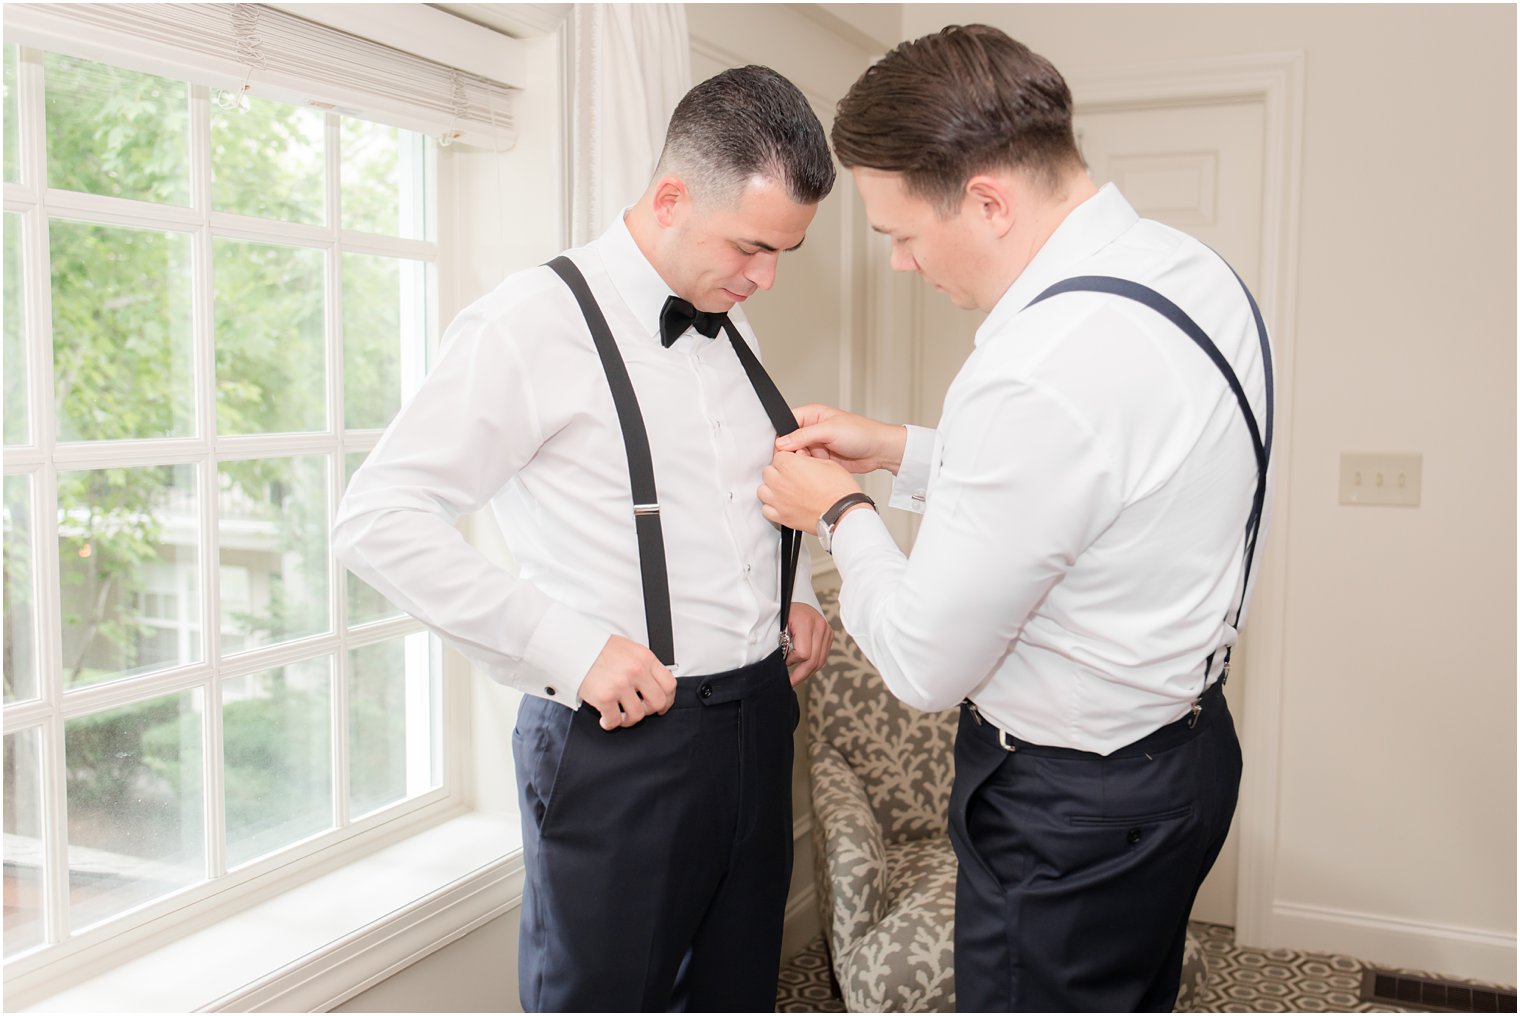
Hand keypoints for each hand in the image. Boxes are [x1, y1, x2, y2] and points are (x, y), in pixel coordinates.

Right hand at [578, 635, 676, 729]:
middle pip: (657, 702)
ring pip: (637, 715)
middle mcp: (636, 671)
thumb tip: (653, 682)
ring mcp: (621, 685)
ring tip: (620, 714)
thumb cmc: (598, 647)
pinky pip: (615, 720)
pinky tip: (606, 719)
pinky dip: (610, 723)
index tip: (663, 705)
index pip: (669, 684)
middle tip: (641, 710)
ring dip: (629, 719)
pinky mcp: (604, 697)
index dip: (668, 699)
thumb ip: (643, 664)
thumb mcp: (629, 648)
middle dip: (650, 710)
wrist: (573, 646)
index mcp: (644, 658)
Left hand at [758, 451, 861, 532]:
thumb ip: (807, 459)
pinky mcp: (782, 517)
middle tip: (790, 476)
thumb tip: (800, 458)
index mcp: (790, 465)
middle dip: (778, 472)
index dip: (787, 459)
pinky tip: (782, 504)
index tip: (793, 463)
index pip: (778, 456)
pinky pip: (766, 510)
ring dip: (772, 489)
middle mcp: (780, 483)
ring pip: (762, 490)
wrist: (844, 513)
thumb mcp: (826, 463)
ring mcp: (779, 501)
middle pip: (767, 472)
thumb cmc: (840, 491)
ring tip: (784, 490)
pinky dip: (772, 507)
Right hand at [776, 404, 907, 475]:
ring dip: (801, 462)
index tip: (779, 450)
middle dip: (791, 452)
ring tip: (811, 464)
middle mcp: (812, 430)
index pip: (786, 423)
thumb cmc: (862, 433)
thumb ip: (804, 435)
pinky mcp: (822, 460)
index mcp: (812, 415)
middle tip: (798, 458)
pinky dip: (809, 470)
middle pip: (789, 443)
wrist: (880, 450)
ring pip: (797, 456)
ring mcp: (817, 445)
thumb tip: (782, 442)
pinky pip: (808, 466)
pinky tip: (816, 470)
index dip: (781, 437)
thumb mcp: (830, 430)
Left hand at [784, 603, 833, 685]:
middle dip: (801, 674)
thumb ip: (782, 644)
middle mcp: (820, 625)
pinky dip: (814, 663)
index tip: (784, 662)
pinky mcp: (829, 634)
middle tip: (791, 682)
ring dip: (808, 671)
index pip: (803, 653)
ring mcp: (827, 630)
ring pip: (820, 660)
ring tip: (797, 677)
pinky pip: (823, 655)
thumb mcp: (779, 626)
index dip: (792, 661)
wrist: (794, 602)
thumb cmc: (783, 613)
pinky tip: (804, 667)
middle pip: (814, 660)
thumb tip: (782, 664)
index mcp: (806, 622)